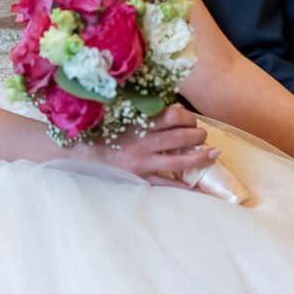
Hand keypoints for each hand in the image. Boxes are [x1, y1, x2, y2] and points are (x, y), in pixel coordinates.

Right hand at [85, 105, 218, 188]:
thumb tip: (170, 106)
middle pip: (181, 137)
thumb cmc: (103, 129)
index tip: (190, 119)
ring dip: (200, 157)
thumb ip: (144, 109)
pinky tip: (198, 187)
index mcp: (138, 122)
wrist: (81, 151)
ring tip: (213, 154)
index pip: (173, 116)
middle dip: (198, 135)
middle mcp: (142, 142)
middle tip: (202, 135)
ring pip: (179, 162)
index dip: (188, 116)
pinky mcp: (139, 178)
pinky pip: (165, 184)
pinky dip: (183, 187)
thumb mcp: (121, 112)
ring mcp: (142, 162)